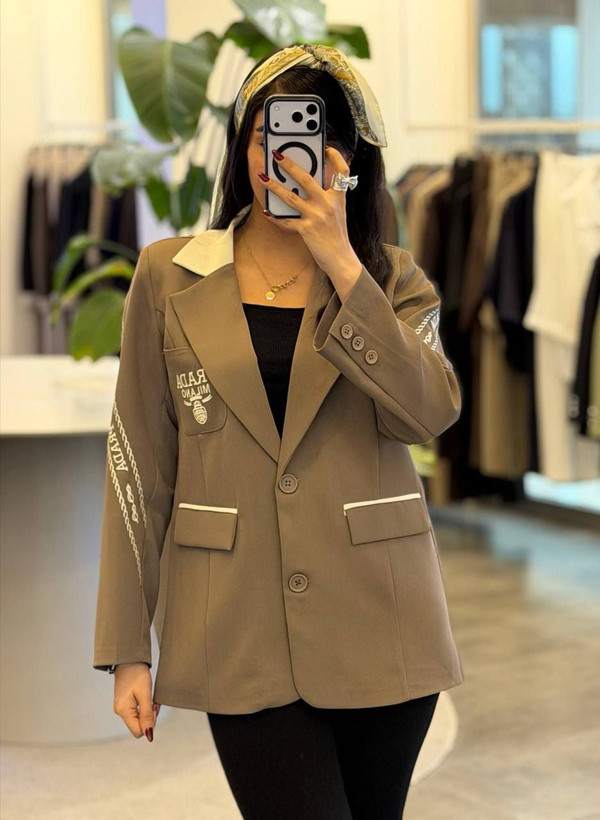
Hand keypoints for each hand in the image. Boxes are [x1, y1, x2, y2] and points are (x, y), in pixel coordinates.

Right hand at [113, 662, 159, 739]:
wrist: (129, 659)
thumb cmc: (137, 674)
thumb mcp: (145, 694)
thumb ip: (147, 715)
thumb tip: (148, 735)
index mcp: (123, 711)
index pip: (138, 731)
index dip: (149, 724)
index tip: (153, 708)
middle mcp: (120, 711)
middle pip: (139, 726)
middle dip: (150, 717)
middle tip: (154, 702)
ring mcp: (121, 707)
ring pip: (139, 719)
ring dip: (148, 711)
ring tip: (151, 698)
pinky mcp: (124, 702)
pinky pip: (137, 712)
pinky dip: (144, 707)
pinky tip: (147, 697)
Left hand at [258, 146, 361, 280]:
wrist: (340, 259)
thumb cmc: (337, 236)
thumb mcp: (338, 213)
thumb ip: (327, 198)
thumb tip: (310, 186)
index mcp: (338, 198)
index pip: (342, 171)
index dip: (336, 157)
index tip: (327, 149)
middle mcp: (328, 204)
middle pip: (306, 179)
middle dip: (289, 165)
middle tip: (277, 155)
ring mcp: (316, 216)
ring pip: (290, 197)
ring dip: (274, 186)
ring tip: (262, 178)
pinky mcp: (306, 230)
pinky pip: (286, 221)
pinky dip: (275, 217)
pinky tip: (267, 211)